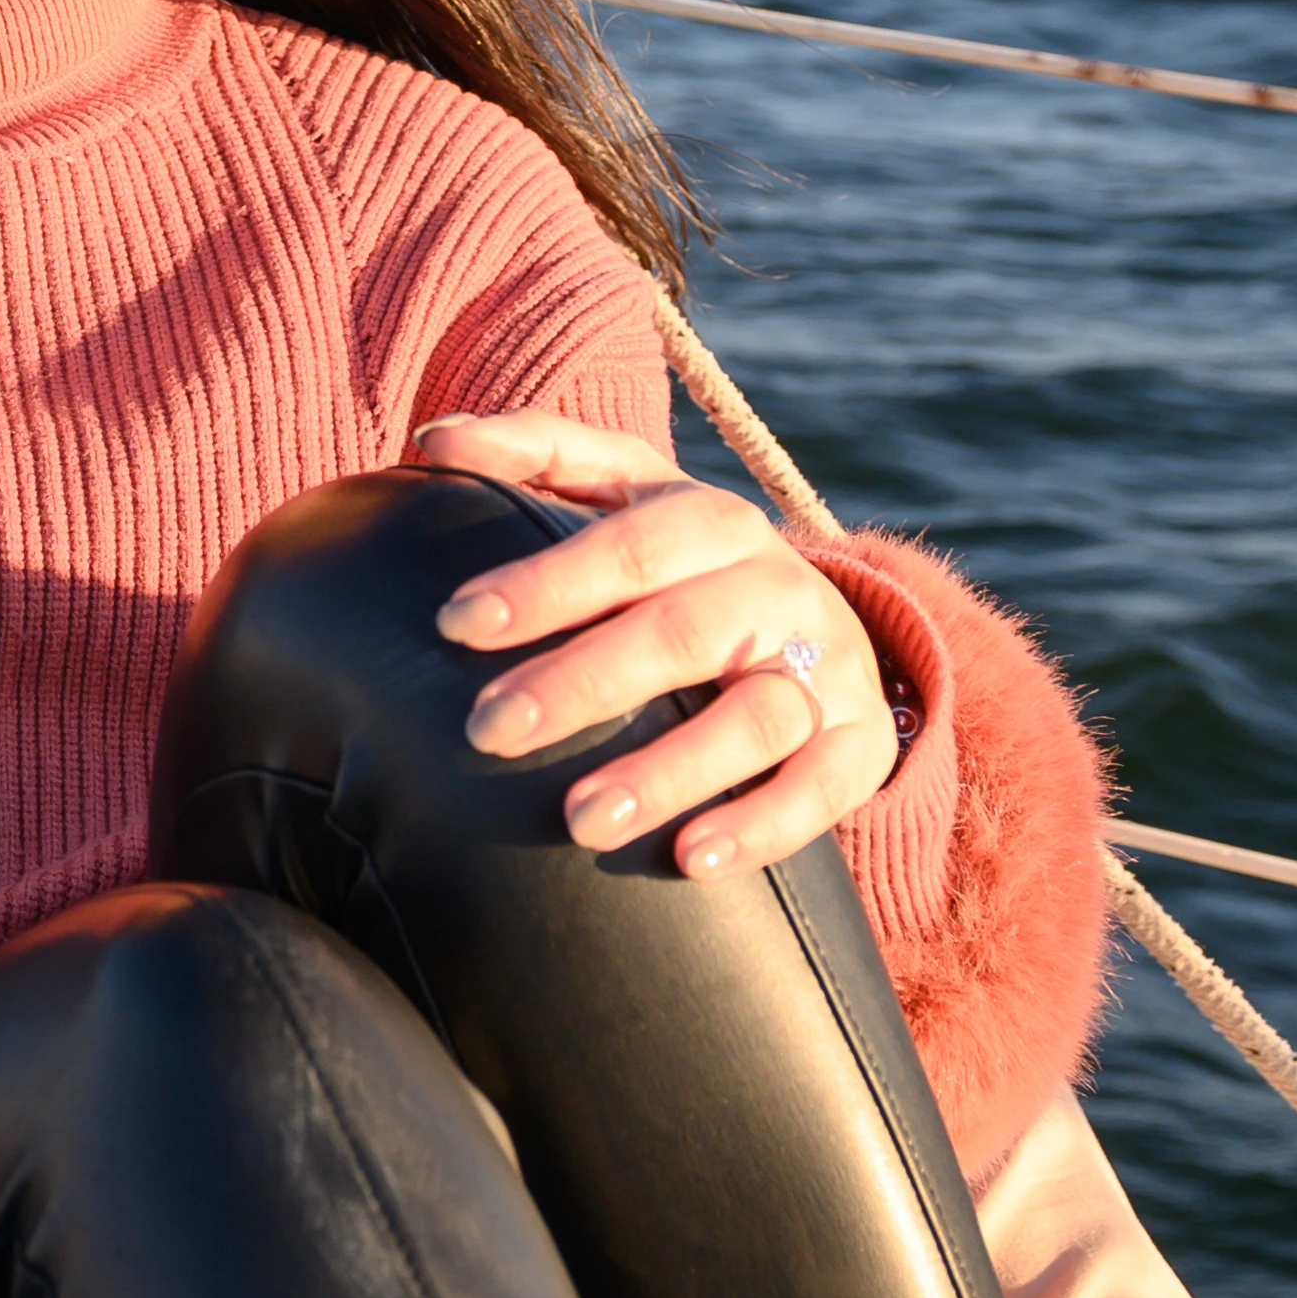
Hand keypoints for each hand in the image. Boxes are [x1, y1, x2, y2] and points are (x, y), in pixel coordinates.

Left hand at [408, 413, 899, 877]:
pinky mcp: (862, 743)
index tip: (457, 624)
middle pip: (682, 632)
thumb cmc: (681, 559)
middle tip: (489, 731)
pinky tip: (691, 858)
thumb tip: (434, 439)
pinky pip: (822, 789)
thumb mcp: (625, 490)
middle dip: (582, 683)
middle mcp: (777, 587)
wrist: (818, 621)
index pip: (627, 546)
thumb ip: (537, 452)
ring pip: (756, 717)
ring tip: (579, 820)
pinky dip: (762, 825)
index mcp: (711, 521)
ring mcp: (829, 667)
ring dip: (668, 770)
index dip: (545, 583)